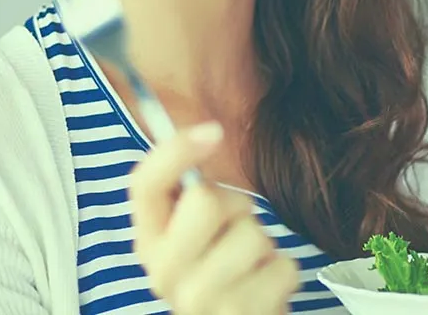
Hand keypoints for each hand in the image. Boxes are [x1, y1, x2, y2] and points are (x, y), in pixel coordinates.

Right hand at [129, 122, 298, 313]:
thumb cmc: (224, 269)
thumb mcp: (197, 232)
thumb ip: (192, 193)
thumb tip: (205, 131)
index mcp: (149, 241)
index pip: (144, 185)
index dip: (175, 150)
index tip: (212, 130)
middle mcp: (163, 272)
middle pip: (205, 201)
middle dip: (235, 205)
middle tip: (236, 227)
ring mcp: (198, 300)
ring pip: (252, 235)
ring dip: (264, 244)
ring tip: (251, 265)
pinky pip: (283, 265)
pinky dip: (284, 271)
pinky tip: (265, 287)